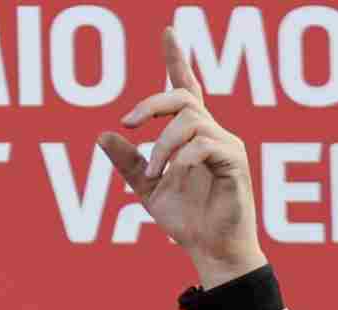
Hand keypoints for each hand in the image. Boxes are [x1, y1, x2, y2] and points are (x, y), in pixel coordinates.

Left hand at [98, 28, 266, 289]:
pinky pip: (204, 146)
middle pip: (182, 96)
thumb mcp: (147, 188)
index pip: (186, 88)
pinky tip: (173, 179)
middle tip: (128, 123)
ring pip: (190, 120)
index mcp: (192, 136)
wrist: (210, 251)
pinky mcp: (235, 163)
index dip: (176, 59)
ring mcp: (227, 145)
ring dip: (163, 144)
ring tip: (155, 173)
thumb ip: (128, 161)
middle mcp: (212, 133)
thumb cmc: (186, 220)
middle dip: (152, 102)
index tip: (167, 31)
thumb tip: (102, 133)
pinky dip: (181, 160)